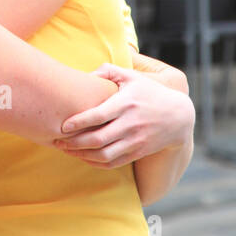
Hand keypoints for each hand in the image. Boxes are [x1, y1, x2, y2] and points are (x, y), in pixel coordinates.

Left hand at [54, 64, 194, 168]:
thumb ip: (108, 71)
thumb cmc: (150, 93)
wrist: (179, 117)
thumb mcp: (132, 77)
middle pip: (97, 139)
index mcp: (126, 104)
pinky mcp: (137, 152)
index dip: (78, 122)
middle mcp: (130, 124)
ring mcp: (134, 141)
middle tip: (56, 141)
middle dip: (74, 143)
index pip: (98, 116)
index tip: (62, 125)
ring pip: (103, 155)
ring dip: (81, 155)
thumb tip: (85, 74)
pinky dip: (95, 163)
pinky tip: (83, 157)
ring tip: (67, 150)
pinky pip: (113, 163)